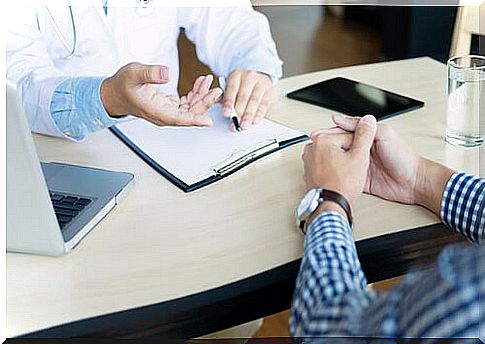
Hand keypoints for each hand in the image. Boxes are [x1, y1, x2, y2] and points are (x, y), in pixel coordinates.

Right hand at [101, 62, 221, 126]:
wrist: (114, 93)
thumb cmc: (122, 86)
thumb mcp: (133, 73)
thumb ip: (149, 73)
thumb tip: (166, 73)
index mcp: (156, 111)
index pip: (178, 118)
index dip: (194, 120)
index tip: (207, 121)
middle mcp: (164, 114)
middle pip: (189, 113)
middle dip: (205, 102)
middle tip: (216, 90)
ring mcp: (168, 111)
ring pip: (190, 108)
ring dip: (202, 96)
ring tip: (209, 81)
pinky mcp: (169, 106)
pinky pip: (187, 103)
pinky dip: (195, 93)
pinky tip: (200, 83)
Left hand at [221, 69, 275, 129]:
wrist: (259, 73)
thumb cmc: (242, 83)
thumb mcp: (232, 85)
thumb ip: (226, 97)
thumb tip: (222, 109)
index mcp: (236, 75)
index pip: (232, 90)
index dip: (229, 103)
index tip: (226, 114)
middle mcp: (249, 77)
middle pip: (243, 97)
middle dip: (239, 112)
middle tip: (235, 123)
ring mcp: (261, 83)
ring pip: (254, 101)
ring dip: (249, 115)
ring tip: (244, 125)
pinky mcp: (270, 90)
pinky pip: (264, 104)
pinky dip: (259, 114)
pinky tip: (255, 121)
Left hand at [302, 115, 377, 207]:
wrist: (330, 206)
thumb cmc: (341, 185)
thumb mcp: (359, 156)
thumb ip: (365, 135)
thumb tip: (369, 120)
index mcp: (322, 140)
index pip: (348, 137)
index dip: (360, 148)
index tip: (364, 158)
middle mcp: (311, 148)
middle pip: (339, 145)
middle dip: (349, 154)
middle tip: (355, 167)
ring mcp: (308, 161)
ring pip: (333, 155)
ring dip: (342, 162)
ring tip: (348, 174)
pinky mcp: (309, 172)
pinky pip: (326, 166)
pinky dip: (333, 170)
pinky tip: (340, 178)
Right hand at [312, 115, 453, 214]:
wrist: (413, 182)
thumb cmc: (404, 158)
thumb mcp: (384, 134)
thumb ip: (363, 127)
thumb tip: (344, 119)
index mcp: (368, 137)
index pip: (344, 133)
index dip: (330, 133)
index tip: (317, 135)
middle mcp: (363, 150)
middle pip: (339, 146)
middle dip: (325, 145)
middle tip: (312, 147)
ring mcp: (361, 165)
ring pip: (340, 160)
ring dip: (328, 159)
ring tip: (315, 159)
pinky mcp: (360, 179)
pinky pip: (345, 174)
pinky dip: (335, 173)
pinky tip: (326, 172)